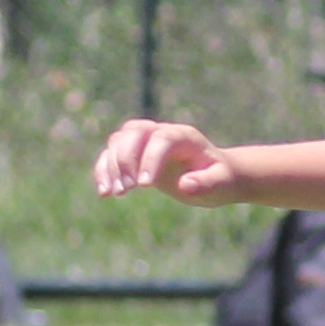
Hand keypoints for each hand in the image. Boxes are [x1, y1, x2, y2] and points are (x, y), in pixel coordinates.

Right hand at [92, 118, 244, 202]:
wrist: (214, 176)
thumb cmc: (219, 179)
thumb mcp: (220, 184)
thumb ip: (206, 183)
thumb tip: (185, 184)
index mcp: (184, 136)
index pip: (162, 139)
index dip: (150, 158)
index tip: (145, 186)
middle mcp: (162, 133)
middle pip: (134, 132)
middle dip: (126, 159)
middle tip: (126, 189)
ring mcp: (146, 142)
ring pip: (118, 141)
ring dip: (111, 166)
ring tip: (115, 193)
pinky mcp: (134, 155)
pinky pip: (111, 155)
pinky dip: (103, 171)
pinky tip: (104, 193)